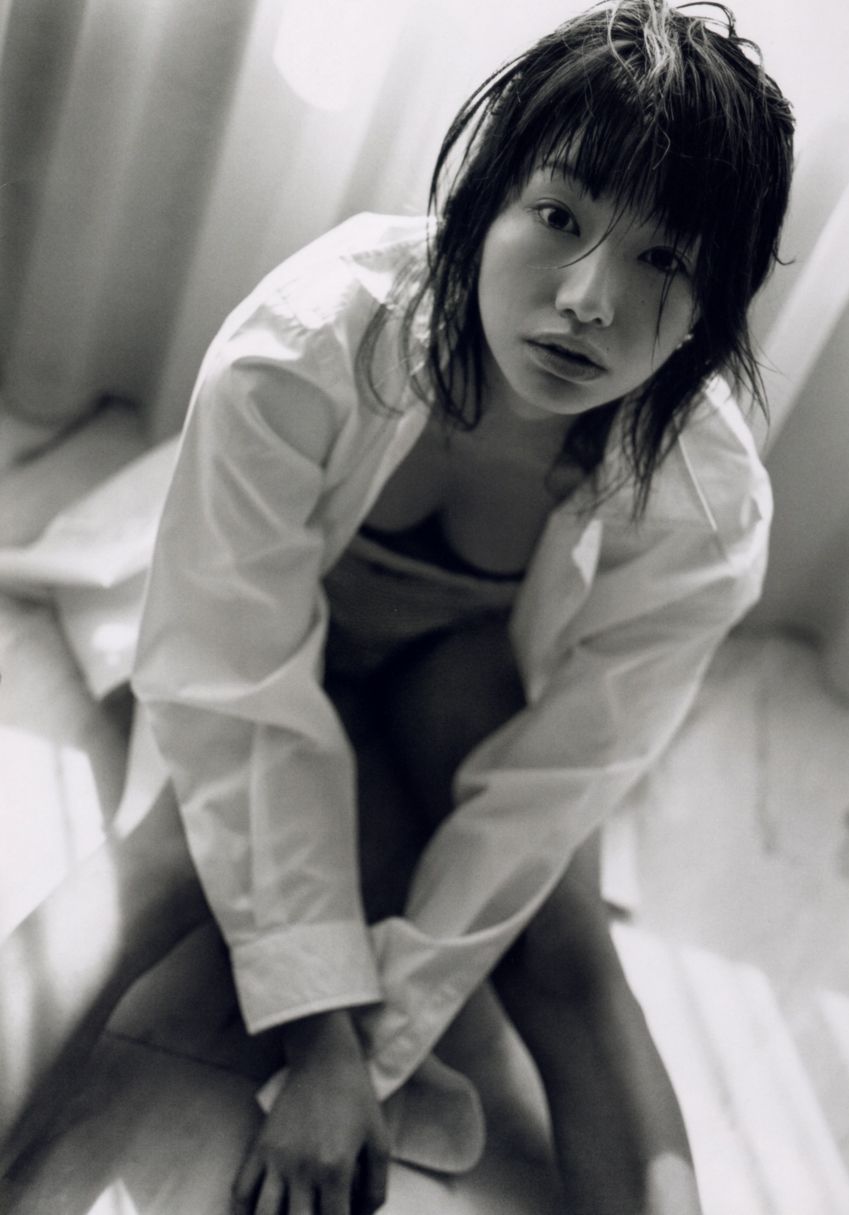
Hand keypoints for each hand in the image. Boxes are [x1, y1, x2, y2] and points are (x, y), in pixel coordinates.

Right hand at [232, 1010, 388, 1214]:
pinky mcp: (260, 1147)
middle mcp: (302, 1169)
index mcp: (334, 1169)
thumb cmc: (356, 1098)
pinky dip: (241, 1211)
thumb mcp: (380, 1140)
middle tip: (315, 1214)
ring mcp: (276, 1159)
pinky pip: (241, 1189)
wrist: (324, 1059)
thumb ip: (378, 1187)